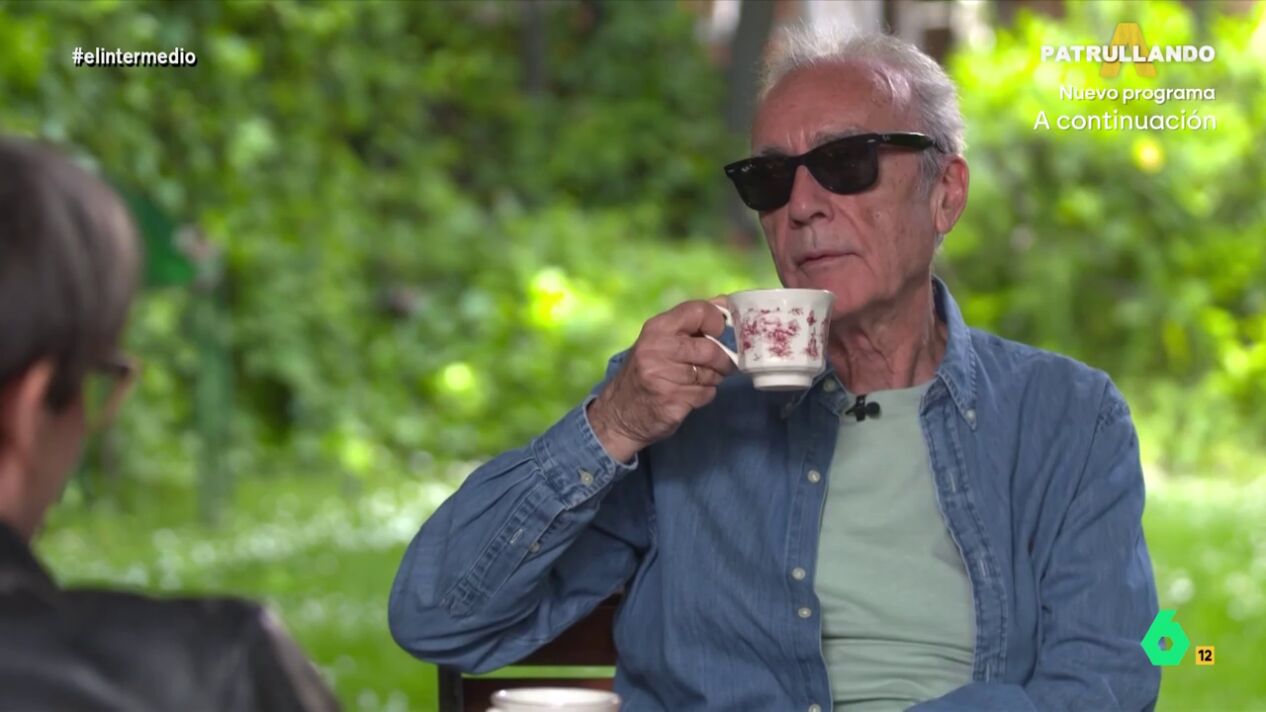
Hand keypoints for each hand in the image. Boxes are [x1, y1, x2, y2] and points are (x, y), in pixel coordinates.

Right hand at [587, 299, 735, 461]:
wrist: (619, 413)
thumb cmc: (645, 371)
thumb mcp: (658, 340)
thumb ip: (690, 322)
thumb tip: (723, 302)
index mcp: (656, 328)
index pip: (699, 311)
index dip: (717, 321)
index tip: (717, 333)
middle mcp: (656, 350)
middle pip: (711, 349)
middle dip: (722, 360)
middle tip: (720, 365)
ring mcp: (662, 377)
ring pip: (712, 374)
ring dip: (713, 379)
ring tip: (696, 380)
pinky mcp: (671, 402)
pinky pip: (706, 394)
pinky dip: (704, 395)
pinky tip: (688, 395)